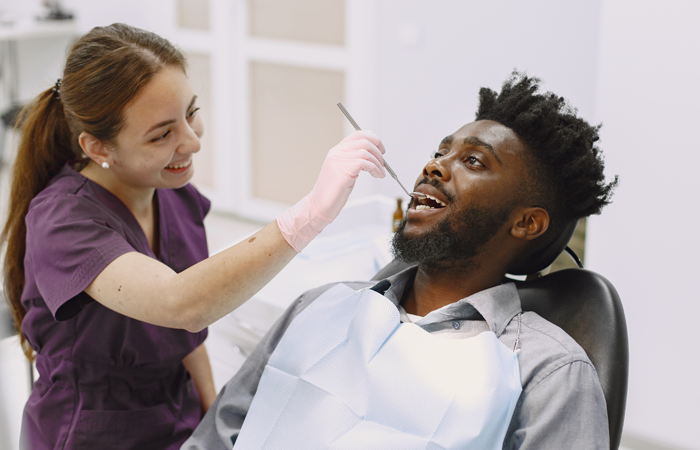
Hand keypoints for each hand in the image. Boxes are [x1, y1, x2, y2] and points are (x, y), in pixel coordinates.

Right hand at [277, 131, 385, 251]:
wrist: (319, 204)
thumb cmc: (331, 191)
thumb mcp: (343, 170)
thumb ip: (353, 159)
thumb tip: (370, 153)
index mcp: (337, 150)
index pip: (358, 134)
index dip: (373, 139)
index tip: (381, 149)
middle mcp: (338, 152)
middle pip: (364, 141)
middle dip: (378, 151)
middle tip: (383, 163)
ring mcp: (340, 160)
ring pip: (367, 151)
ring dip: (378, 163)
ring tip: (380, 173)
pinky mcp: (345, 170)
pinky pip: (365, 163)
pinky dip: (375, 169)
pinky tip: (377, 175)